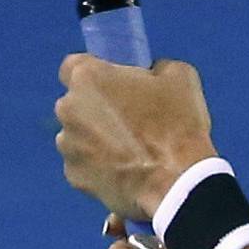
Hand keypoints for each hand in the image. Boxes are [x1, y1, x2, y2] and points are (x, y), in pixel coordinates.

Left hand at [55, 54, 216, 221]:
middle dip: (97, 107)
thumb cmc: (177, 126)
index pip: (73, 65)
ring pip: (79, 134)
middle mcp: (68, 108)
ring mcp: (67, 145)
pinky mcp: (73, 176)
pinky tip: (127, 170)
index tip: (116, 83)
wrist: (175, 183)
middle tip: (131, 118)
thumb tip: (152, 74)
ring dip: (97, 138)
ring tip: (132, 150)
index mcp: (88, 77)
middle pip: (76, 102)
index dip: (96, 73)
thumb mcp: (181, 78)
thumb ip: (157, 68)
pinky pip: (84, 164)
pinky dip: (100, 166)